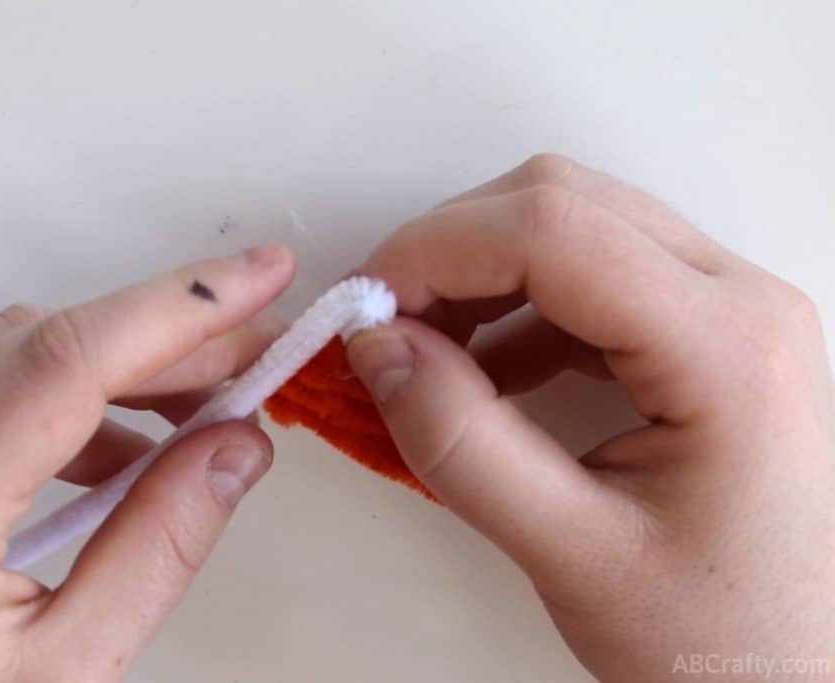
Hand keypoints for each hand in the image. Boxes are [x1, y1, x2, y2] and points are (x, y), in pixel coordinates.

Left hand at [0, 245, 294, 681]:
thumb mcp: (68, 671)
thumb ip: (159, 549)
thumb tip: (234, 448)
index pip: (64, 363)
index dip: (179, 307)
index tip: (261, 281)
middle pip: (46, 341)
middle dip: (171, 334)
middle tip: (258, 351)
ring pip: (15, 349)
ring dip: (122, 360)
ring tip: (204, 405)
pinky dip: (68, 393)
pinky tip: (124, 444)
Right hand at [346, 155, 834, 680]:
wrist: (797, 671)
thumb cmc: (716, 635)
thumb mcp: (572, 553)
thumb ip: (461, 446)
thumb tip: (378, 349)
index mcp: (727, 348)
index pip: (555, 232)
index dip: (436, 250)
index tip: (364, 305)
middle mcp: (741, 300)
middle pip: (563, 204)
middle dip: (451, 249)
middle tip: (382, 323)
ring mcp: (730, 309)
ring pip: (574, 226)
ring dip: (479, 273)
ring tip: (421, 349)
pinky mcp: (706, 332)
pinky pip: (592, 279)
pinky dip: (515, 308)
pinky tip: (480, 372)